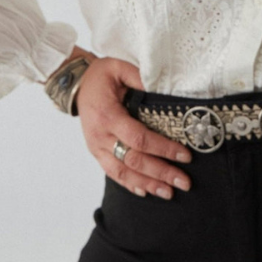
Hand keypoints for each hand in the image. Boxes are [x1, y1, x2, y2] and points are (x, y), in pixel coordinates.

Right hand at [74, 49, 192, 199]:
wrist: (76, 85)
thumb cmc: (101, 76)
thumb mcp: (120, 68)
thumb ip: (141, 78)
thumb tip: (164, 92)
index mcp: (108, 115)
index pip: (139, 138)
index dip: (163, 149)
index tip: (185, 156)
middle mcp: (101, 136)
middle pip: (133, 160)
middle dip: (161, 173)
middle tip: (184, 182)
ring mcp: (97, 147)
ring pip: (123, 172)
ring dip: (147, 184)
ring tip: (169, 193)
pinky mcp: (96, 152)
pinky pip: (112, 173)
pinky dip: (130, 184)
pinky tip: (146, 191)